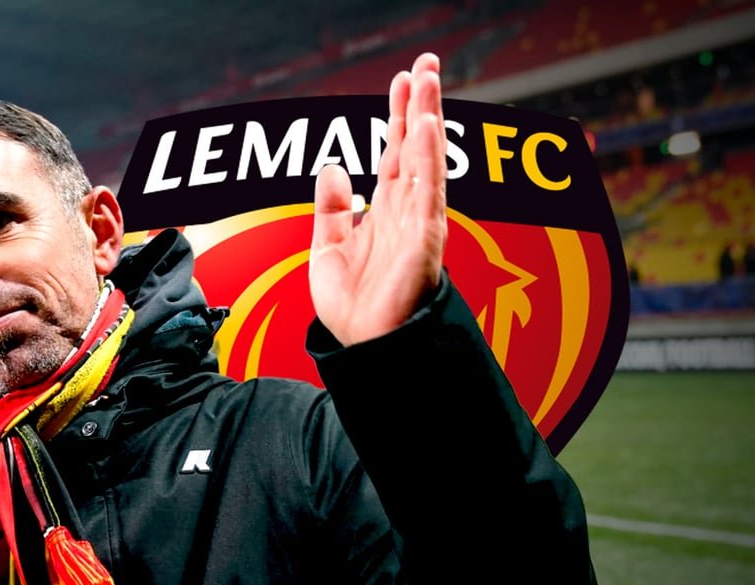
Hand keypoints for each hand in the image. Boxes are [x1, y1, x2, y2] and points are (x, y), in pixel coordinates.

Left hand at [309, 52, 447, 344]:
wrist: (364, 349)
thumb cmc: (353, 309)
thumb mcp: (327, 249)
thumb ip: (331, 208)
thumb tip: (334, 165)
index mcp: (383, 212)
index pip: (394, 153)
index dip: (397, 116)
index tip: (402, 80)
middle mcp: (405, 213)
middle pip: (414, 148)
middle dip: (420, 105)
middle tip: (426, 65)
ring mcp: (418, 225)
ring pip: (425, 162)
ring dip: (426, 120)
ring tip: (428, 82)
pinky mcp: (423, 243)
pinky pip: (427, 194)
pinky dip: (427, 161)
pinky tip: (426, 129)